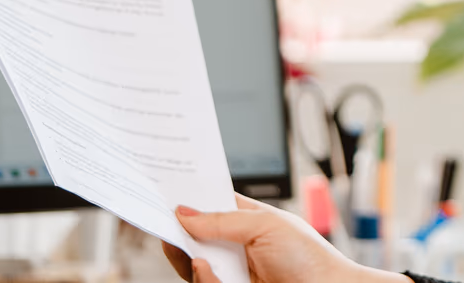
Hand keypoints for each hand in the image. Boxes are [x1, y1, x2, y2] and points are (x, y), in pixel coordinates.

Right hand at [161, 193, 407, 282]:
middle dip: (173, 231)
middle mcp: (234, 246)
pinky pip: (203, 282)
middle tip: (154, 219)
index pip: (207, 206)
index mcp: (244, 220)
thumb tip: (183, 212)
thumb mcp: (266, 225)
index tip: (160, 190)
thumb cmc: (308, 256)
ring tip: (185, 248)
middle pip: (191, 239)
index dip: (186, 199)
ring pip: (192, 266)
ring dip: (185, 257)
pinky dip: (201, 277)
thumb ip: (223, 220)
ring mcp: (230, 273)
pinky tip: (205, 268)